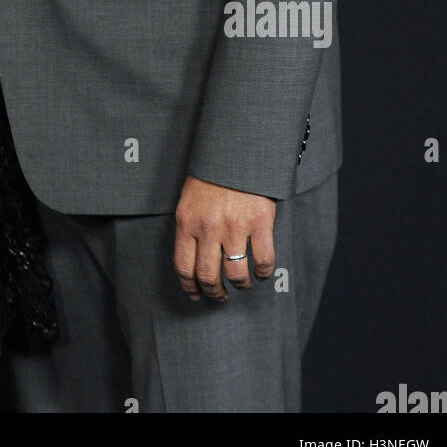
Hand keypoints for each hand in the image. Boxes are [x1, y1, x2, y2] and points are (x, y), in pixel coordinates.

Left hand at [173, 175, 274, 301]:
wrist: (236, 149)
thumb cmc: (211, 174)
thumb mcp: (189, 198)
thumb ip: (189, 226)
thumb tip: (192, 258)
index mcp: (186, 222)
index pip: (183, 267)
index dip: (190, 288)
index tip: (196, 295)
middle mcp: (208, 228)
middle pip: (208, 276)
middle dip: (215, 293)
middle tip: (220, 296)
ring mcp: (235, 227)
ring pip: (236, 274)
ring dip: (240, 285)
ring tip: (242, 284)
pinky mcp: (260, 223)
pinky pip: (263, 260)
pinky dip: (263, 273)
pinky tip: (261, 273)